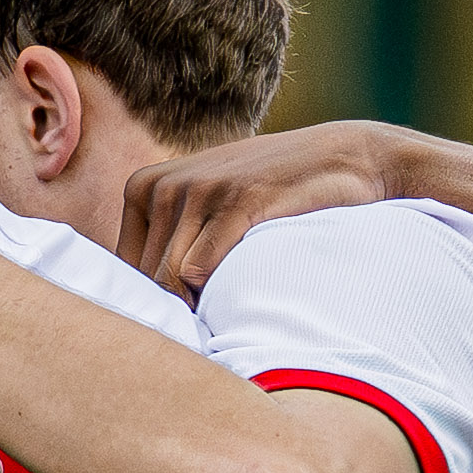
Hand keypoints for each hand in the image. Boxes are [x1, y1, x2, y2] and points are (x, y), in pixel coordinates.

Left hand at [115, 119, 425, 299]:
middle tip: (220, 314)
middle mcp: (162, 185)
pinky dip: (217, 294)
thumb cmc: (272, 198)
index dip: (157, 300)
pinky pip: (199, 270)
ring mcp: (199, 189)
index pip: (124, 271)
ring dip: (201, 305)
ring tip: (233, 305)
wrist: (349, 158)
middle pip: (147, 280)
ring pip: (170, 281)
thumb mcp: (207, 208)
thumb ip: (167, 244)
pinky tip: (246, 292)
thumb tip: (131, 309)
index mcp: (143, 186)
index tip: (196, 307)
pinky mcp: (237, 200)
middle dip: (179, 307)